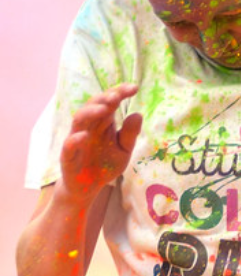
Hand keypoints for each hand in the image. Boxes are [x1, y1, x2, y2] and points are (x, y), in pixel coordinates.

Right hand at [60, 84, 142, 200]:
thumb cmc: (105, 164)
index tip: (134, 87)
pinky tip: (84, 136)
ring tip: (105, 109)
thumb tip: (138, 114)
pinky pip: (68, 146)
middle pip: (93, 107)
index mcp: (103, 124)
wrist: (88, 187)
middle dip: (105, 99)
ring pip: (79, 120)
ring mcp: (76, 140)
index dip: (119, 93)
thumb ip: (130, 134)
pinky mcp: (68, 157)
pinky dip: (74, 140)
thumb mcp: (123, 150)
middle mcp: (88, 128)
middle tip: (117, 95)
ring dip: (90, 113)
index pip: (109, 103)